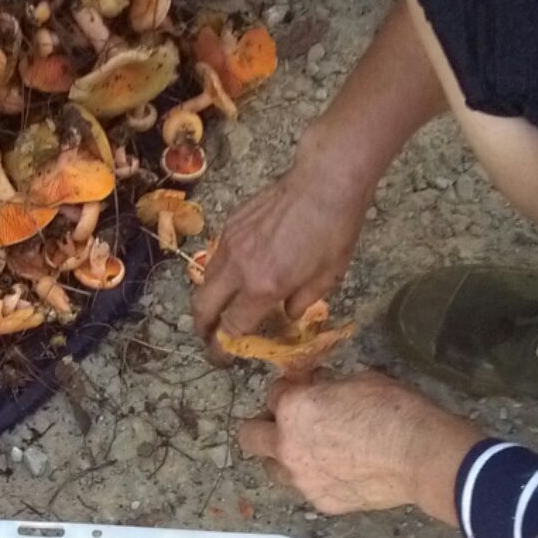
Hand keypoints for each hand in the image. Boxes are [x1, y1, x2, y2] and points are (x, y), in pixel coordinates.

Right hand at [193, 138, 370, 351]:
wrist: (324, 182)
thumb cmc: (334, 230)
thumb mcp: (327, 277)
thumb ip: (301, 303)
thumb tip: (286, 315)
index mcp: (263, 287)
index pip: (232, 328)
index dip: (225, 347)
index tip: (225, 356)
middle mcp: (239, 268)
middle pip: (203, 308)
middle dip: (202, 329)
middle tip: (209, 338)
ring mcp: (230, 244)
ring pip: (204, 281)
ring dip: (208, 300)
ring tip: (218, 308)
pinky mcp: (230, 225)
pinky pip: (216, 257)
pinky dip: (219, 273)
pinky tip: (236, 273)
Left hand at [235, 370, 478, 522]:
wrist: (421, 456)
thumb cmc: (395, 410)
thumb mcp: (360, 381)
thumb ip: (328, 386)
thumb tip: (319, 386)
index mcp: (293, 408)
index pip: (273, 394)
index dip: (290, 390)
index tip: (302, 390)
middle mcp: (286, 445)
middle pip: (250, 436)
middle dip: (264, 425)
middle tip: (287, 423)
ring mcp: (301, 478)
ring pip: (272, 467)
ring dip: (282, 456)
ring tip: (310, 451)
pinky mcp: (320, 501)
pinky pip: (304, 488)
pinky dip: (313, 478)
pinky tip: (338, 471)